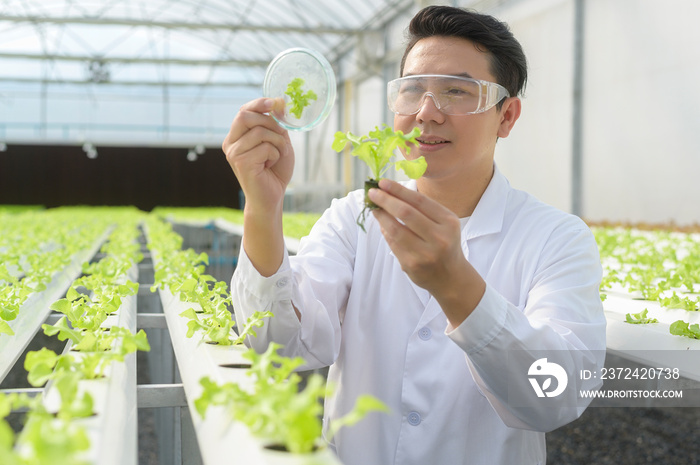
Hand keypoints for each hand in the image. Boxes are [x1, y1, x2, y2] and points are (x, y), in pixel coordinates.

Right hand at [222, 98, 292, 212]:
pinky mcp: (241, 163)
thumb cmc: (275, 171)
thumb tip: (279, 102)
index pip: (243, 111)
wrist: (272, 197)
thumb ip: (276, 124)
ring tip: (277, 155)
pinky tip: (270, 165)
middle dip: (270, 123)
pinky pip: (265, 147)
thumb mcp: (278, 142)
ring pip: (260, 132)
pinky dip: (275, 154)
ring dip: (277, 142)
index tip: (276, 102)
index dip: (259, 103)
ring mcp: (234, 153)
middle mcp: (231, 143)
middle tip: (281, 137)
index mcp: (237, 136)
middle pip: (245, 116)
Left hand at [368, 179, 484, 325]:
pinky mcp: (412, 265)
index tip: (382, 183)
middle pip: (406, 213)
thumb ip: (422, 209)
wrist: (451, 277)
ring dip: (381, 216)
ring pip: (395, 229)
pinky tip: (382, 225)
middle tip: (372, 192)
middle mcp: (439, 237)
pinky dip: (385, 232)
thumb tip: (390, 193)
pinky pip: (393, 244)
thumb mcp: (443, 223)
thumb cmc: (444, 243)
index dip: (398, 190)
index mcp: (448, 222)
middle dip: (386, 200)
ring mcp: (425, 253)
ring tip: (374, 207)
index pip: (419, 200)